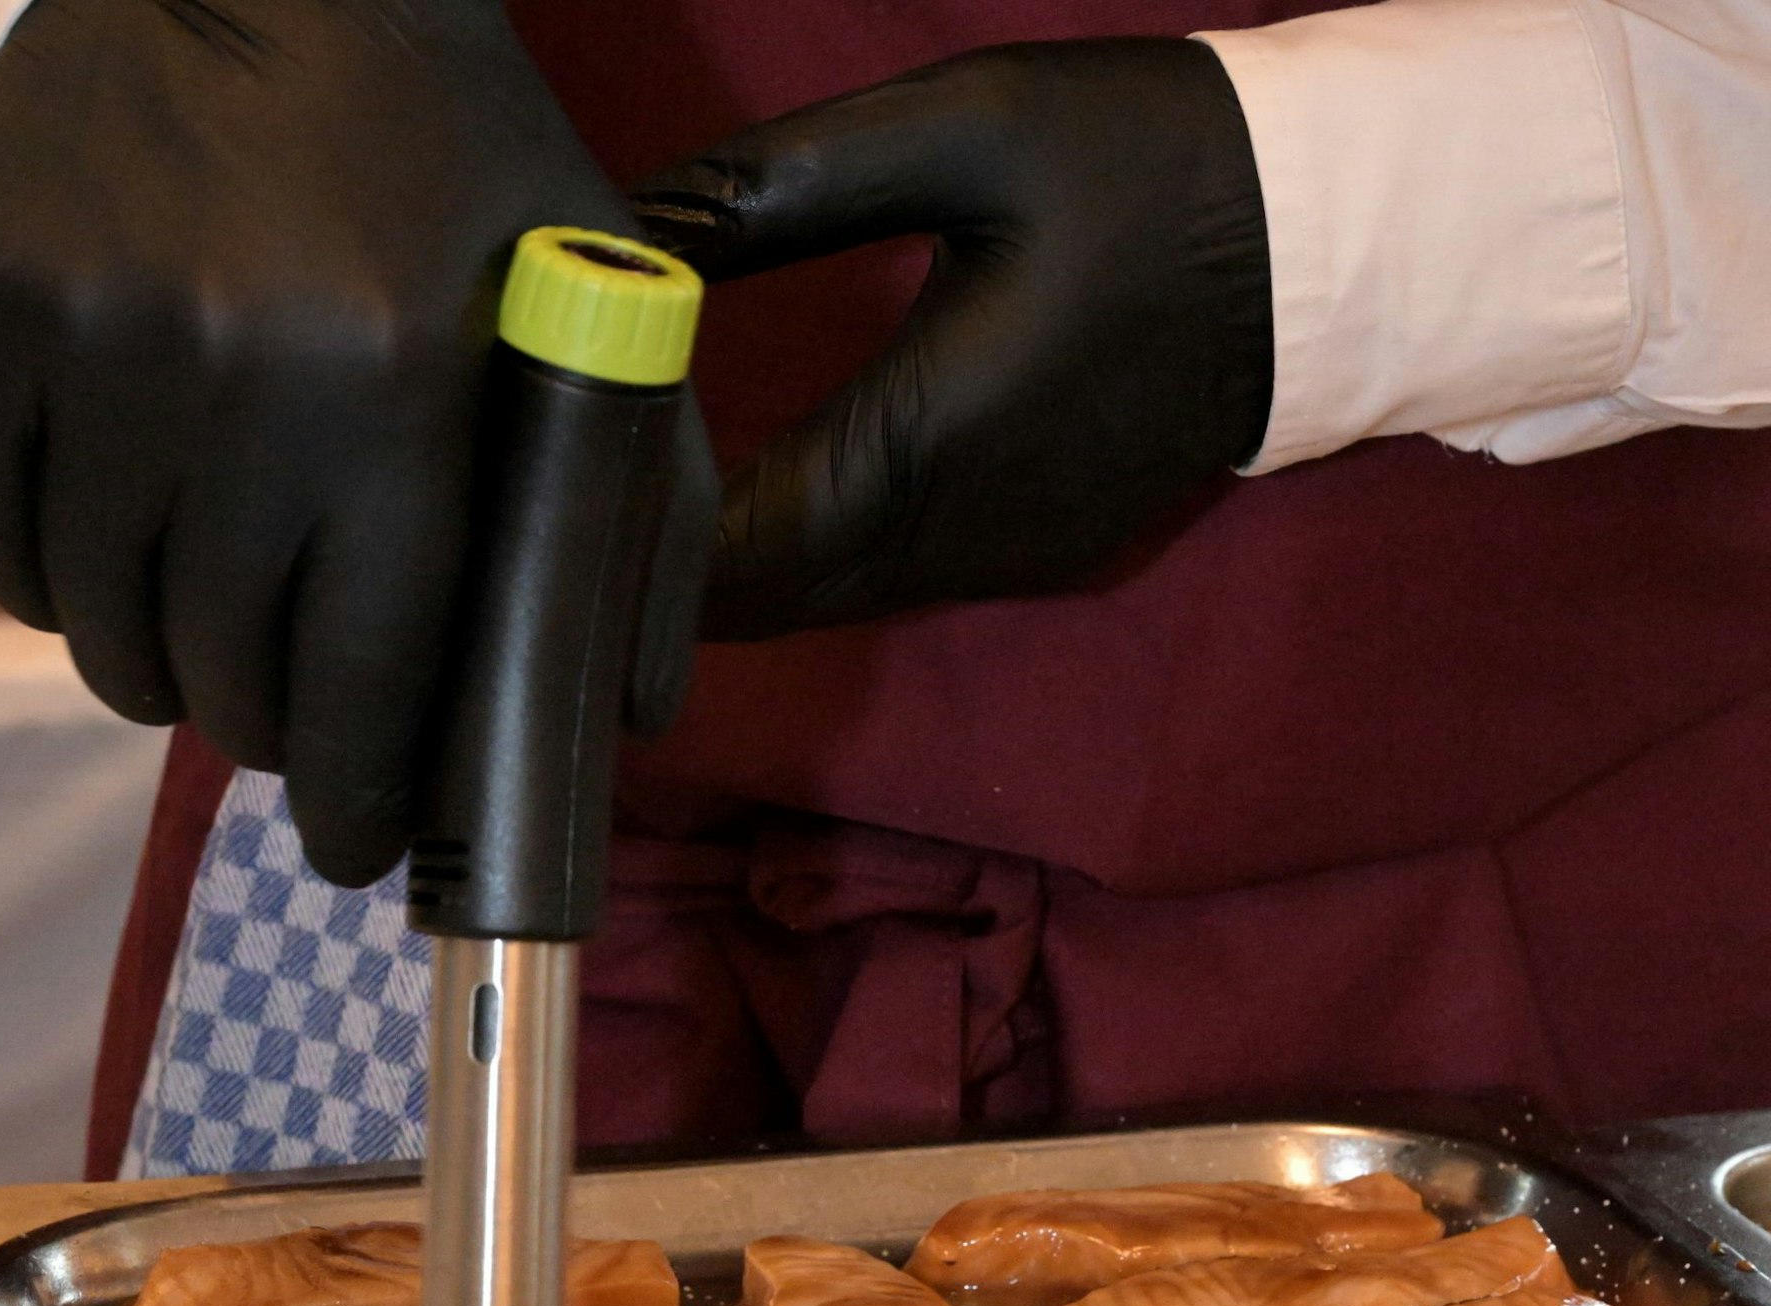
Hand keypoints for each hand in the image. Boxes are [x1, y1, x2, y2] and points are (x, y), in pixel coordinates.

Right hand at [0, 0, 713, 886]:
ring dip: (164, 677)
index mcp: (400, 402)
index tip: (360, 852)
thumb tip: (634, 724)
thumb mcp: (602, 326)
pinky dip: (56, 592)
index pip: (366, 683)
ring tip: (207, 648)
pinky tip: (114, 568)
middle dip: (271, 738)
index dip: (361, 801)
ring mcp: (88, 344)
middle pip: (227, 677)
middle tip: (294, 725)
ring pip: (105, 634)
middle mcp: (233, 385)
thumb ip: (644, 530)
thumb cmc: (464, 169)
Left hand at [635, 39, 1271, 639]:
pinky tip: (760, 496)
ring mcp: (990, 564)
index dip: (629, 536)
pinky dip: (803, 561)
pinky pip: (875, 587)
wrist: (1320, 253)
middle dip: (657, 565)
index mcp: (919, 440)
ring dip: (727, 568)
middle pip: (753, 604)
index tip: (557, 477)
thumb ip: (784, 185)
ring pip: (812, 606)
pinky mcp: (1024, 562)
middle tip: (572, 488)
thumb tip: (635, 229)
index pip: (726, 548)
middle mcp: (947, 537)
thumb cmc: (1145, 169)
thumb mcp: (963, 127)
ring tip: (644, 490)